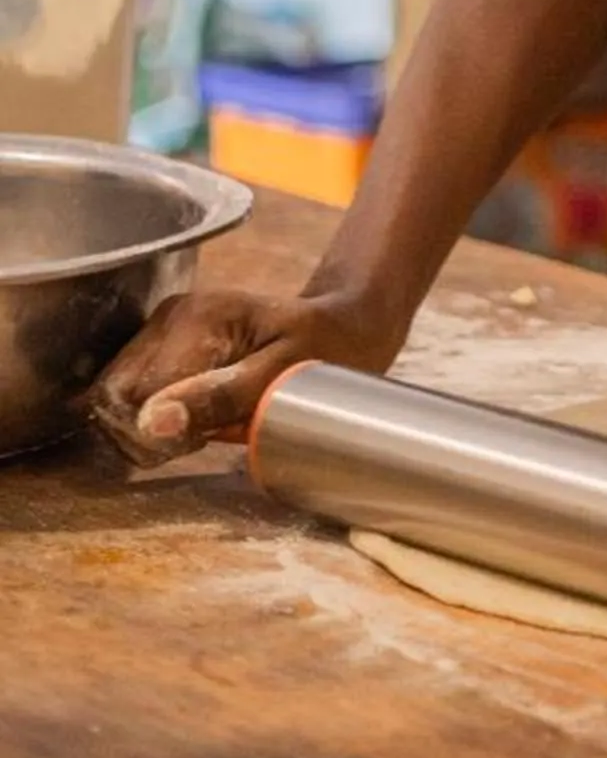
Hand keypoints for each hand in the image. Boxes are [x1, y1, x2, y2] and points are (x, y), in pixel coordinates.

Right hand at [90, 282, 400, 463]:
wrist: (342, 327)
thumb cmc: (321, 354)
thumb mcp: (281, 379)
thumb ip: (218, 398)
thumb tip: (151, 422)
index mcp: (196, 319)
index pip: (131, 395)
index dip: (155, 433)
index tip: (198, 442)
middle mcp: (170, 315)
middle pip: (113, 394)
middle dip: (146, 432)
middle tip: (202, 437)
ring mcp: (164, 327)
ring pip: (116, 397)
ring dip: (149, 427)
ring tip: (201, 428)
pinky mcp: (165, 343)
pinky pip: (132, 392)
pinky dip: (155, 417)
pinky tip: (192, 420)